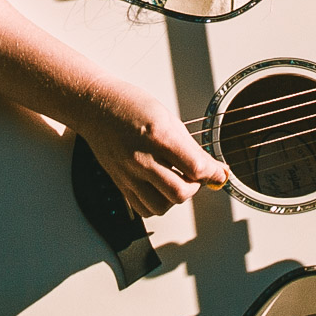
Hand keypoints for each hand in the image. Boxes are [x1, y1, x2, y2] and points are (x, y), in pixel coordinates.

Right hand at [74, 78, 228, 216]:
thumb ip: (191, 147)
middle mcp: (142, 158)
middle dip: (195, 187)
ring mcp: (128, 174)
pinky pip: (144, 209)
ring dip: (175, 197)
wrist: (96, 107)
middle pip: (179, 193)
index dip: (213, 173)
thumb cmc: (131, 106)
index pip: (195, 168)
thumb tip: (213, 168)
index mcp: (158, 136)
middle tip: (195, 176)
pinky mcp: (120, 184)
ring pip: (162, 206)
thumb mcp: (168, 119)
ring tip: (176, 180)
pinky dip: (157, 204)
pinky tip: (160, 188)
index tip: (219, 173)